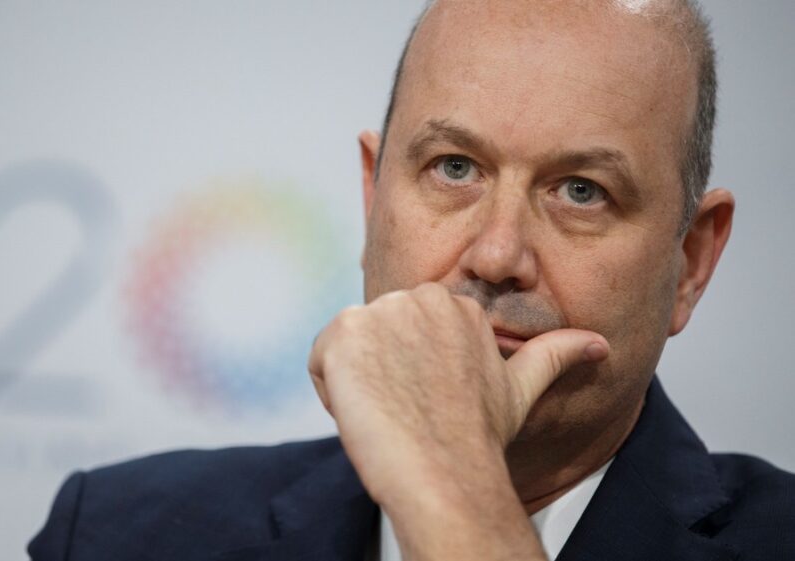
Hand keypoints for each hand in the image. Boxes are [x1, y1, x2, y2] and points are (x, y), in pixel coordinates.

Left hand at [307, 282, 607, 559]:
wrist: (445, 470)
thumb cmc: (478, 436)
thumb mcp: (520, 387)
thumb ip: (554, 355)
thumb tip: (600, 345)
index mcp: (454, 304)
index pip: (402, 331)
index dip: (407, 373)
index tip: (426, 401)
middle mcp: (417, 297)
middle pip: (371, 337)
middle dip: (379, 374)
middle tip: (408, 410)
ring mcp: (379, 312)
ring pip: (344, 349)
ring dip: (356, 383)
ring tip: (390, 412)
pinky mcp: (343, 332)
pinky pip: (319, 363)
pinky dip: (331, 391)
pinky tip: (365, 411)